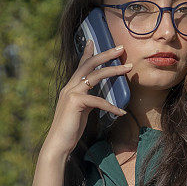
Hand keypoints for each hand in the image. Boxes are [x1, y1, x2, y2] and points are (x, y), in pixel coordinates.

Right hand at [41, 40, 132, 159]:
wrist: (58, 144)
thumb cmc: (70, 130)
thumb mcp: (81, 111)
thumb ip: (87, 101)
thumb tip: (97, 99)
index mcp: (70, 87)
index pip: (80, 66)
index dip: (87, 52)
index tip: (93, 40)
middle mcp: (69, 87)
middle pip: (89, 64)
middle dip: (106, 55)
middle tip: (121, 47)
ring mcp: (71, 93)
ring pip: (94, 76)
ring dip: (113, 70)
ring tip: (128, 68)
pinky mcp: (75, 103)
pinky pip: (98, 101)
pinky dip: (111, 106)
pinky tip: (121, 112)